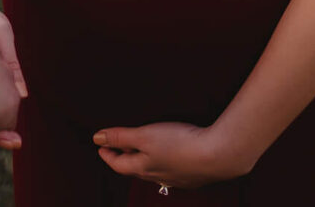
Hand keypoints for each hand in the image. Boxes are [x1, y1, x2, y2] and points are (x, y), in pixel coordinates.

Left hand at [91, 122, 252, 188]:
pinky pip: (171, 171)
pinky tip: (171, 156)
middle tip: (118, 147)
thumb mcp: (145, 135)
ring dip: (145, 161)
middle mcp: (157, 177)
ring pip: (153, 171)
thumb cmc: (180, 144)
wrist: (217, 155)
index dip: (108, 154)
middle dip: (125, 158)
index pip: (118, 164)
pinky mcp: (192, 176)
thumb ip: (121, 136)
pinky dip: (164, 163)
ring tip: (143, 150)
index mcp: (142, 168)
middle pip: (135, 169)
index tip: (101, 146)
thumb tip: (97, 138)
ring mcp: (175, 178)